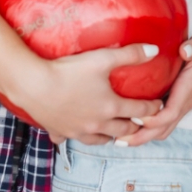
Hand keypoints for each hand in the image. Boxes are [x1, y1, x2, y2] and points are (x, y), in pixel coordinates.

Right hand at [10, 43, 163, 144]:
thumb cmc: (68, 71)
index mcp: (110, 107)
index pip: (139, 111)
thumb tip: (155, 50)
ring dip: (111, 136)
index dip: (152, 108)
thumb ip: (130, 54)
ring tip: (115, 131)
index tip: (158, 106)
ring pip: (101, 141)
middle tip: (140, 121)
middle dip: (135, 126)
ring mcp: (78, 131)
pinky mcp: (60, 132)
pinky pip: (71, 140)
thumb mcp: (102, 58)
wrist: (33, 85)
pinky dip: (78, 136)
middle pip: (123, 130)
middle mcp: (97, 124)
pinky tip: (76, 132)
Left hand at [123, 35, 191, 146]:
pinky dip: (148, 130)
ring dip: (143, 137)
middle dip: (140, 138)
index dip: (151, 120)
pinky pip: (162, 124)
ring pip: (162, 130)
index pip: (169, 114)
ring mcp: (180, 107)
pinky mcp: (177, 106)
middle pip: (161, 130)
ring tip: (120, 138)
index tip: (133, 117)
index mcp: (186, 92)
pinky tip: (132, 126)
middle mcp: (183, 104)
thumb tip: (184, 50)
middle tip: (117, 141)